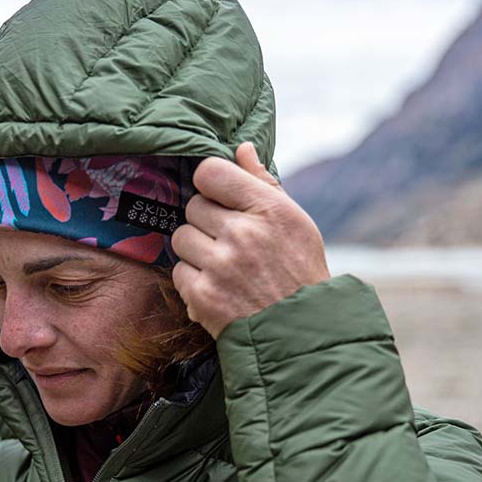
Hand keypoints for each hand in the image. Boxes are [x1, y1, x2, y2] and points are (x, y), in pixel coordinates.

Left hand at [171, 142, 330, 338]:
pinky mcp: (203, 296)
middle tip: (228, 241)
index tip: (219, 199)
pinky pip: (179, 271)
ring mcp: (220, 266)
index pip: (210, 172)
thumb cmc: (300, 272)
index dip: (210, 184)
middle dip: (206, 222)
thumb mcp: (295, 222)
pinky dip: (193, 280)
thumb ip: (263, 183)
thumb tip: (240, 148)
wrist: (302, 333)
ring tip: (222, 265)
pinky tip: (217, 288)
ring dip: (196, 251)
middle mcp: (243, 234)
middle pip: (193, 206)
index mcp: (268, 209)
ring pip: (181, 238)